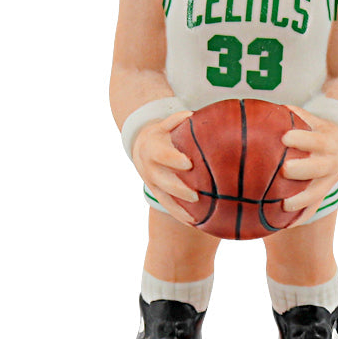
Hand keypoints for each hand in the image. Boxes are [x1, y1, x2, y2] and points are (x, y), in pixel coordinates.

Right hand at [131, 110, 197, 225]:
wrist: (141, 147)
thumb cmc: (162, 133)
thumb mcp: (165, 124)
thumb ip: (177, 120)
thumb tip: (192, 115)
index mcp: (152, 148)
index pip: (162, 155)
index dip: (173, 159)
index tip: (189, 163)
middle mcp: (150, 167)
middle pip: (163, 181)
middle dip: (178, 188)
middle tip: (195, 195)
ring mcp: (152, 182)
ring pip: (164, 197)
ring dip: (179, 207)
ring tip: (196, 214)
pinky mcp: (157, 192)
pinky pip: (167, 206)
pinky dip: (179, 214)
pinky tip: (194, 222)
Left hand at [280, 105, 337, 226]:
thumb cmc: (316, 130)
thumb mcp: (312, 120)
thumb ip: (294, 115)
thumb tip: (267, 109)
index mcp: (328, 140)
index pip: (316, 140)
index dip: (302, 139)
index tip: (284, 137)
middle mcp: (332, 162)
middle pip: (319, 167)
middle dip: (303, 169)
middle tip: (285, 169)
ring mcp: (329, 181)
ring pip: (318, 192)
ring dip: (303, 200)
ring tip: (284, 205)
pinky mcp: (324, 194)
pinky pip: (314, 208)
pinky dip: (301, 217)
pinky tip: (285, 225)